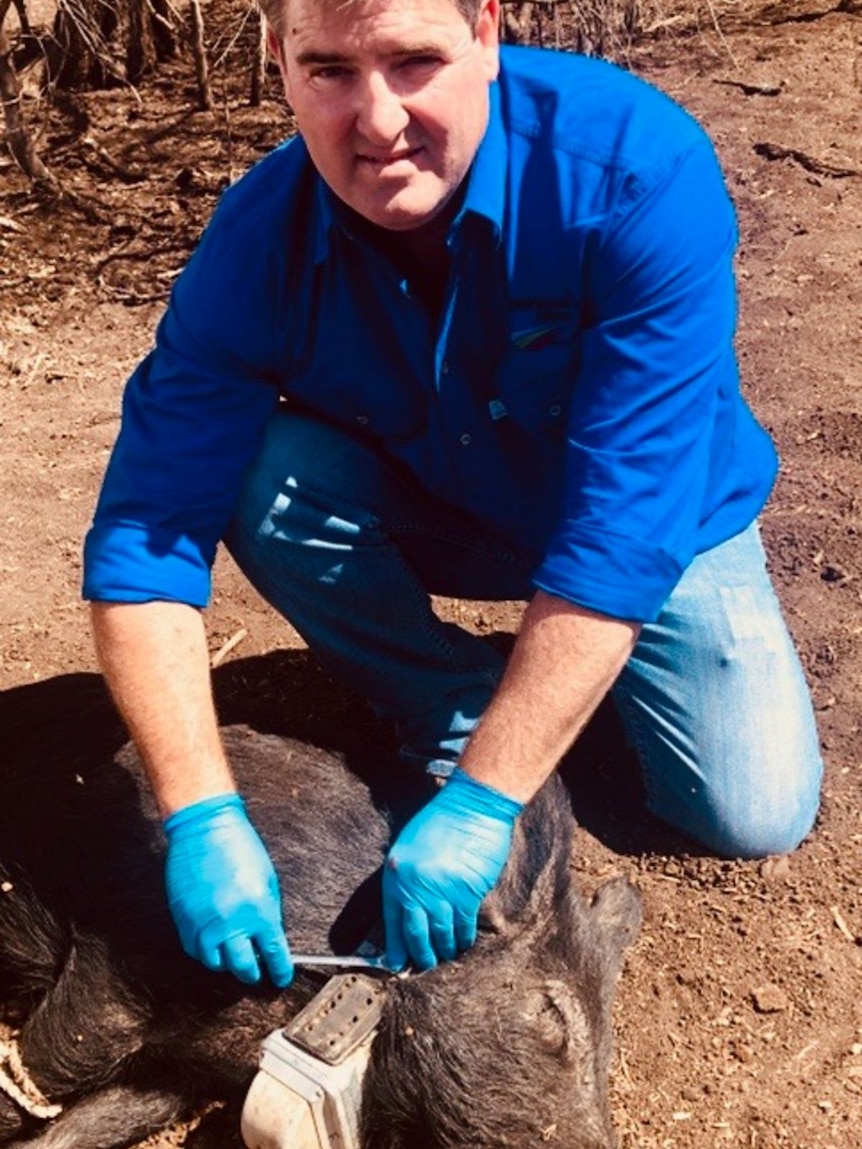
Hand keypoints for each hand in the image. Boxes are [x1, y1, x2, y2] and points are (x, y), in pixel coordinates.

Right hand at [163, 794, 293, 987]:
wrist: (205, 828)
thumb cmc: (240, 847)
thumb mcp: (268, 879)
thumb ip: (268, 911)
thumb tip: (268, 936)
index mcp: (258, 911)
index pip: (273, 954)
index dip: (280, 970)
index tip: (282, 977)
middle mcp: (230, 923)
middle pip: (243, 967)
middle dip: (253, 973)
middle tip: (257, 971)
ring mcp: (204, 924)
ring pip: (215, 963)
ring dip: (227, 964)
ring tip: (234, 955)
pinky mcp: (184, 920)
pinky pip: (195, 949)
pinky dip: (205, 952)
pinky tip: (214, 944)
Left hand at [383, 768, 522, 970]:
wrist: (472, 806)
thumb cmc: (440, 820)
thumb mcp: (410, 846)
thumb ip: (406, 877)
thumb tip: (409, 908)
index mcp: (397, 874)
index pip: (393, 920)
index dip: (395, 946)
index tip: (396, 963)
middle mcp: (417, 886)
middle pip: (416, 933)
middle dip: (420, 954)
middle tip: (422, 965)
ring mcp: (443, 891)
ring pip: (441, 933)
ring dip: (443, 949)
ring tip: (444, 956)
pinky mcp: (468, 892)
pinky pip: (463, 924)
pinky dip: (463, 938)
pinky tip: (462, 943)